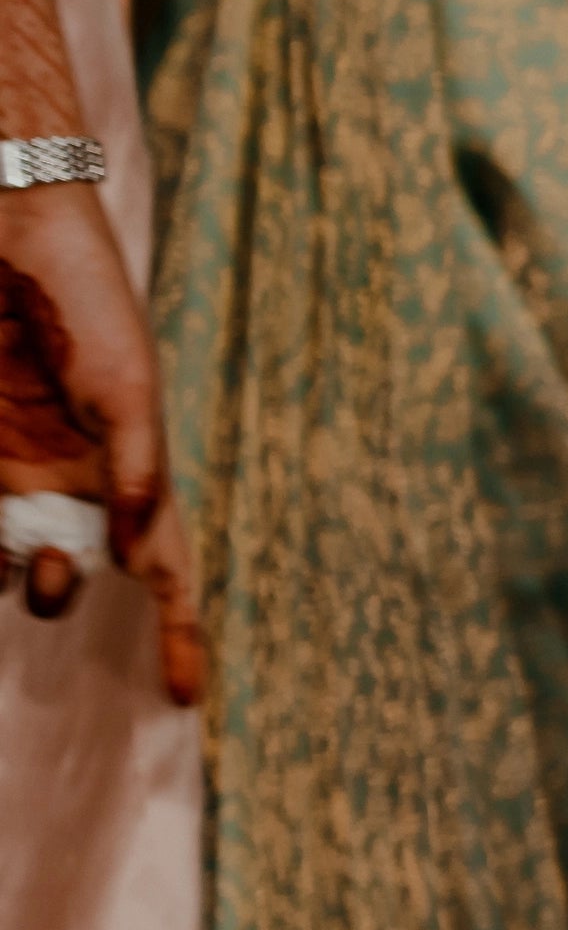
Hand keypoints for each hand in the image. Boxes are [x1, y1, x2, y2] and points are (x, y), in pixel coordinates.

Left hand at [0, 187, 203, 700]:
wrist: (10, 234)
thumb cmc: (86, 302)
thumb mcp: (127, 389)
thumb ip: (134, 468)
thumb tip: (132, 554)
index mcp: (130, 472)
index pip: (166, 568)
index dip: (179, 633)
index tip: (188, 696)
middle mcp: (70, 481)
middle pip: (78, 570)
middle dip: (65, 594)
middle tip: (52, 576)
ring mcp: (12, 468)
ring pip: (10, 556)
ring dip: (15, 574)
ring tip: (20, 556)